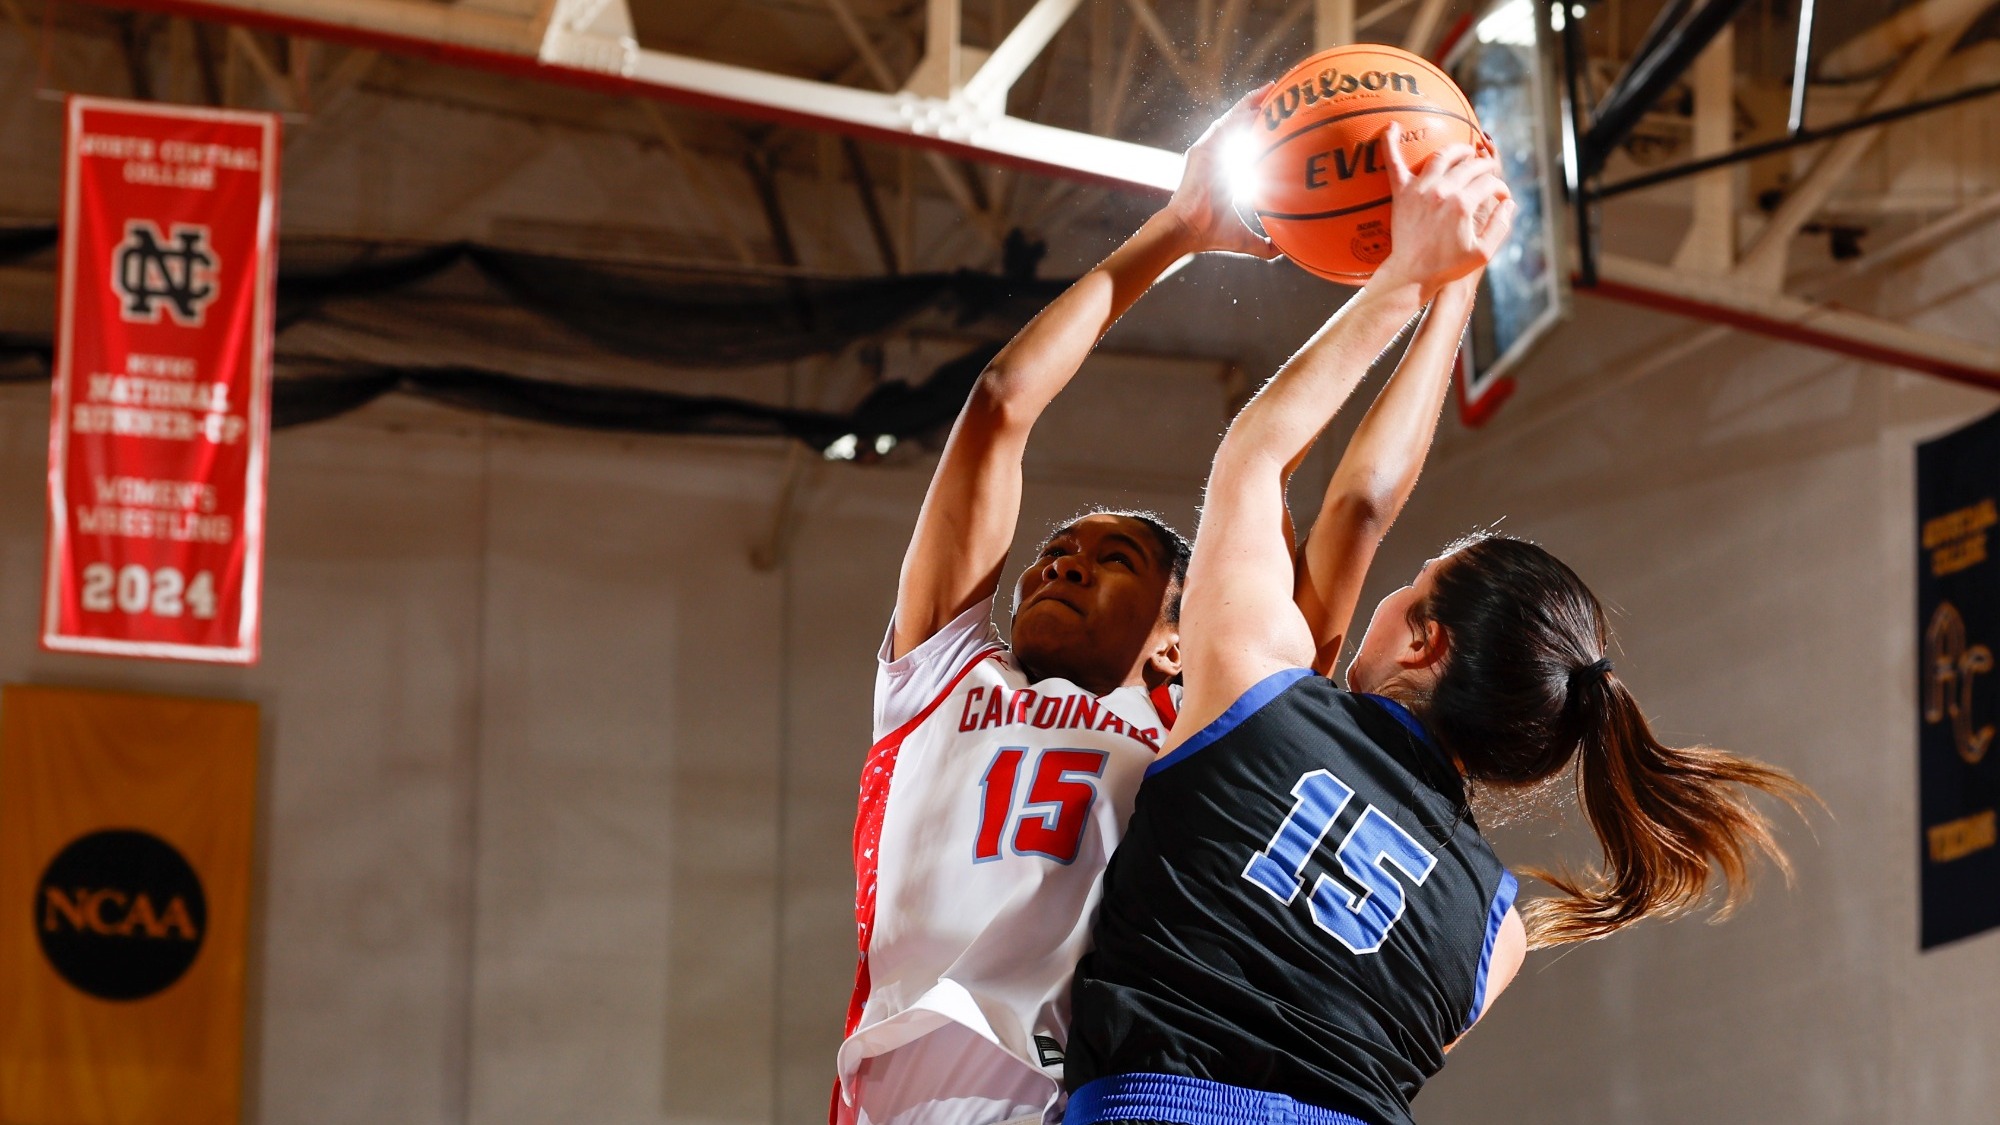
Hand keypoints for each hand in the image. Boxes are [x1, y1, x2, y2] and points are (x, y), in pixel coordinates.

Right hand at [1160, 86, 1280, 259]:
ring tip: (1272, 89)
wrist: (1186, 231)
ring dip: (1252, 104)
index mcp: (1226, 173)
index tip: (1281, 123)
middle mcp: (1217, 158)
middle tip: (1281, 95)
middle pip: (1240, 126)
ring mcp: (1208, 151)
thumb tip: (1284, 252)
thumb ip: (1264, 246)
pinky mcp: (1202, 150)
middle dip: (1259, 109)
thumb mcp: (1245, 239)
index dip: (1262, 132)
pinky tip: (1257, 103)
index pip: (1246, 146)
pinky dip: (1240, 113)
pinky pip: (1224, 125)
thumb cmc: (1210, 235)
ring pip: (1233, 120)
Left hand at [1370, 123, 1514, 296]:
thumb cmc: (1448, 267)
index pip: (1489, 183)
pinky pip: (1393, 162)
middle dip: (1485, 166)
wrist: (1412, 274)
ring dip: (1458, 149)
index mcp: (1464, 204)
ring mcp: (1420, 189)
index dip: (1499, 188)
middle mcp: (1443, 191)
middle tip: (1486, 171)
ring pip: (1442, 155)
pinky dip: (1391, 142)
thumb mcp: (1483, 252)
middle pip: (1470, 165)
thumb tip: (1509, 202)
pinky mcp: (1402, 192)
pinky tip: (1392, 125)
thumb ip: (1501, 226)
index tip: (1500, 196)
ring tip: (1465, 151)